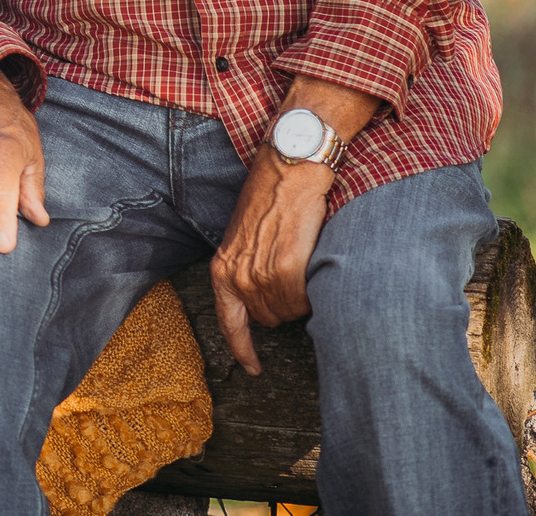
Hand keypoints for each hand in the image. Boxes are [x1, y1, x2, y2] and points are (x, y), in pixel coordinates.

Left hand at [209, 76, 375, 373]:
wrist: (288, 166)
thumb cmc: (271, 199)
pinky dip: (312, 293)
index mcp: (223, 267)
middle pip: (268, 320)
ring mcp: (260, 272)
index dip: (242, 349)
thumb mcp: (247, 236)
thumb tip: (266, 297)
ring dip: (300, 299)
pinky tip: (312, 269)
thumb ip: (250, 268)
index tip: (254, 369)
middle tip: (294, 276)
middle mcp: (236, 274)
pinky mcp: (286, 266)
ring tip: (303, 264)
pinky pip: (304, 301)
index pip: (229, 323)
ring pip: (289, 313)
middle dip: (283, 307)